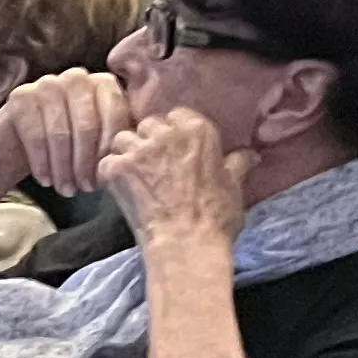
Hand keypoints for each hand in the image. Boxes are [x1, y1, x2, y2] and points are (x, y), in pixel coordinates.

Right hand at [0, 68, 136, 197]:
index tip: (106, 178)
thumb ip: (120, 141)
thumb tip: (139, 157)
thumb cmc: (69, 147)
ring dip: (64, 167)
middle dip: (86, 162)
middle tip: (85, 188)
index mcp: (105, 84)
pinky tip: (46, 181)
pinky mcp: (21, 96)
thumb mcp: (99, 142)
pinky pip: (35, 135)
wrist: (19, 145)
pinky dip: (42, 162)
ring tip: (66, 189)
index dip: (110, 150)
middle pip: (87, 125)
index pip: (114, 115)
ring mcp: (47, 84)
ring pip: (60, 132)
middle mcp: (77, 78)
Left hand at [101, 105, 250, 253]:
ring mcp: (138, 150)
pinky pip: (106, 162)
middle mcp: (165, 133)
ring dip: (128, 153)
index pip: (176, 115)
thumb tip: (251, 154)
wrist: (186, 241)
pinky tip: (120, 186)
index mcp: (197, 129)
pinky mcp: (116, 169)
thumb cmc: (215, 215)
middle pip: (148, 125)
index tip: (177, 149)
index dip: (174, 132)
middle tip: (155, 163)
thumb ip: (237, 163)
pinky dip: (111, 172)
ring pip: (123, 139)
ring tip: (135, 173)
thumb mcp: (234, 185)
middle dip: (150, 140)